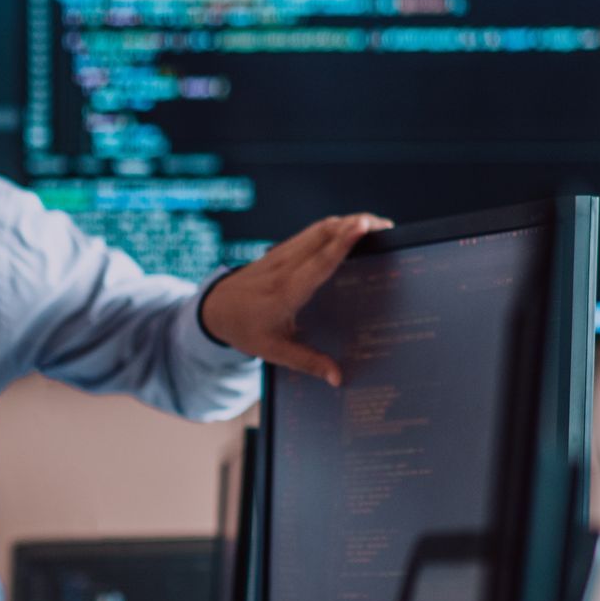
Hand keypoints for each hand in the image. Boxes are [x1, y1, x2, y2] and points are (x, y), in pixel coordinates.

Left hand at [199, 212, 392, 385]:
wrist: (214, 309)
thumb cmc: (245, 330)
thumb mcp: (274, 351)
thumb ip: (308, 362)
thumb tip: (338, 378)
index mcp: (285, 293)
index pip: (319, 262)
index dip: (343, 243)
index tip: (363, 226)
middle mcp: (284, 268)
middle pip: (323, 235)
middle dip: (355, 224)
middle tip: (385, 226)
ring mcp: (281, 255)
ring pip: (317, 229)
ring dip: (346, 222)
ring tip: (375, 225)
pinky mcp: (281, 250)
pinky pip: (310, 232)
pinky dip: (333, 227)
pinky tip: (350, 230)